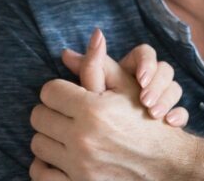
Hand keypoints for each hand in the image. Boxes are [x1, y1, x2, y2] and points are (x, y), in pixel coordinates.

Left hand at [29, 30, 203, 180]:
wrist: (166, 165)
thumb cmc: (145, 121)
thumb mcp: (127, 88)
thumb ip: (100, 64)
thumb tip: (88, 37)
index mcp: (93, 110)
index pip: (49, 91)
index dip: (59, 90)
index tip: (68, 94)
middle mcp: (83, 139)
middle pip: (38, 116)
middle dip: (52, 112)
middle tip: (66, 113)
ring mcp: (79, 166)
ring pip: (37, 144)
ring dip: (49, 136)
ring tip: (64, 132)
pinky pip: (40, 174)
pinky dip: (45, 165)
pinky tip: (58, 156)